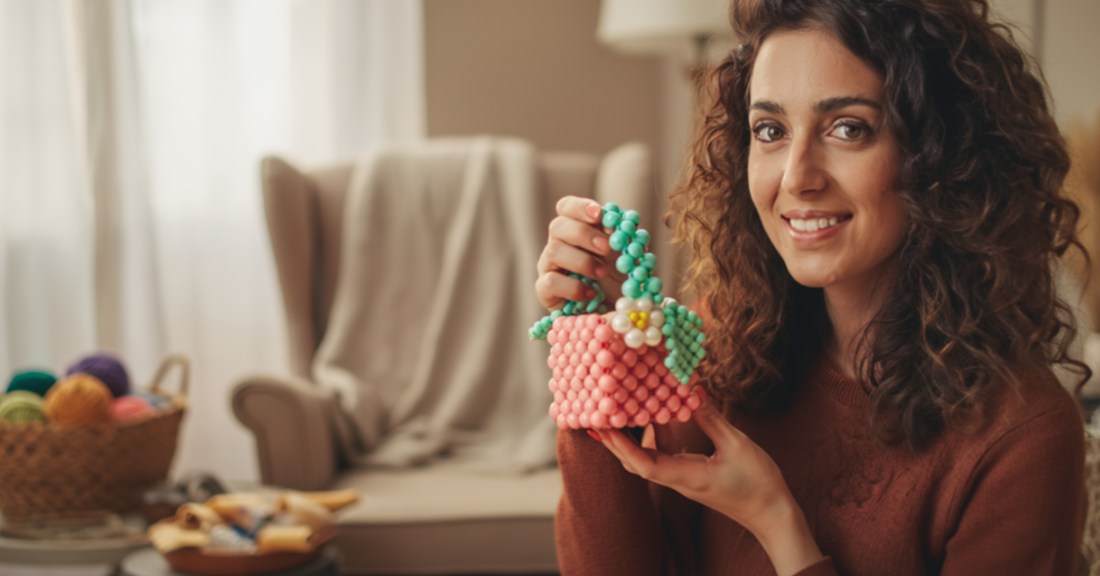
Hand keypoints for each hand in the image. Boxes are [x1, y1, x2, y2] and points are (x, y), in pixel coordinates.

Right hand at [535, 196, 624, 310]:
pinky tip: (591, 293)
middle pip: (557, 226)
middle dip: (584, 234)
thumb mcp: (630, 258)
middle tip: (607, 247)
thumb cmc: (620, 281)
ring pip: (553, 251)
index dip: (579, 207)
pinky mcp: (544, 291)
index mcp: (577, 229)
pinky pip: (550, 282)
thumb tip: (627, 226)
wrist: (616, 313)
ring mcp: (549, 267)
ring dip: (582, 261)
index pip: (566, 207)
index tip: (599, 214)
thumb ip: (627, 240)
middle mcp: (559, 244)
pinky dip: (573, 287)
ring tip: (603, 273)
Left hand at [594, 399, 823, 575]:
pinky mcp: (691, 474)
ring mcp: (683, 478)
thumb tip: (691, 390)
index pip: (643, 465)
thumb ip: (711, 418)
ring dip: (633, 437)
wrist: (772, 513)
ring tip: (618, 411)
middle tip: (598, 416)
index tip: (604, 426)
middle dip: (615, 441)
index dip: (621, 446)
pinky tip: (655, 415)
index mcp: (686, 477)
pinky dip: (656, 436)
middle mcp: (679, 480)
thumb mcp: (736, 444)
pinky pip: (666, 455)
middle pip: (636, 462)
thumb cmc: (758, 483)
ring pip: (649, 458)